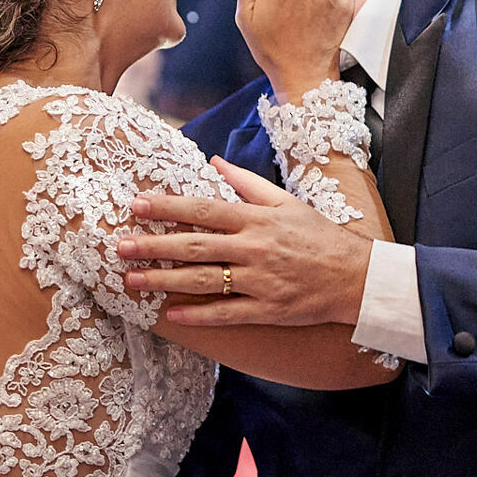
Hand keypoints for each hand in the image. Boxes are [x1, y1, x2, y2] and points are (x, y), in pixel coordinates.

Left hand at [120, 157, 371, 325]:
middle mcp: (255, 249)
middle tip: (120, 245)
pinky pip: (226, 313)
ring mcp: (260, 281)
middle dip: (154, 245)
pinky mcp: (267, 309)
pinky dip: (198, 314)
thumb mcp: (286, 203)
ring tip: (132, 279)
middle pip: (195, 246)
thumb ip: (248, 183)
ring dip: (164, 280)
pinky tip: (171, 313)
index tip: (137, 205)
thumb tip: (215, 162)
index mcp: (257, 219)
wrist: (356, 277)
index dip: (168, 207)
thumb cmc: (319, 236)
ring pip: (204, 281)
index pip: (204, 210)